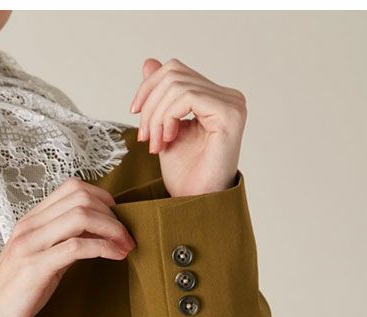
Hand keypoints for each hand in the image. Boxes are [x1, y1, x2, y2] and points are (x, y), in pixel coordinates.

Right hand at [0, 177, 136, 316]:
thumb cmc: (16, 298)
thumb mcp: (42, 263)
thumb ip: (64, 244)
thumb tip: (96, 236)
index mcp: (30, 222)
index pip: (71, 188)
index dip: (103, 199)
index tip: (118, 221)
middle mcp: (28, 227)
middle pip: (80, 197)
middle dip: (113, 215)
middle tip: (128, 236)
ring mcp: (29, 245)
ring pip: (81, 216)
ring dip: (112, 229)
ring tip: (126, 247)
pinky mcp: (34, 268)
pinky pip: (77, 247)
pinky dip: (104, 248)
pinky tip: (116, 258)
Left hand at [129, 57, 246, 195]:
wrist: (196, 204)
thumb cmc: (185, 175)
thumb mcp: (164, 128)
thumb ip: (160, 96)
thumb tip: (149, 62)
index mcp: (215, 97)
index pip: (175, 71)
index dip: (148, 88)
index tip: (134, 115)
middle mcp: (228, 96)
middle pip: (174, 73)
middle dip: (150, 104)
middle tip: (144, 137)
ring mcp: (232, 103)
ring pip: (177, 85)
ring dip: (156, 116)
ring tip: (155, 144)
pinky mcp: (230, 114)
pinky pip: (188, 97)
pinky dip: (168, 117)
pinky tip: (167, 140)